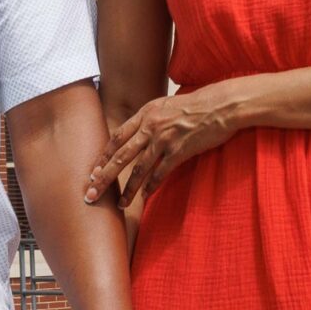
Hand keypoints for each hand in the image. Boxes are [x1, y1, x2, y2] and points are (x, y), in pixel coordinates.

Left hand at [84, 85, 246, 208]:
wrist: (220, 105)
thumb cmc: (195, 105)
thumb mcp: (166, 105)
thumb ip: (150, 118)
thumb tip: (138, 133)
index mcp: (145, 113)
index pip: (117, 137)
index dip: (103, 156)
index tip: (93, 171)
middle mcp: (150, 126)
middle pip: (120, 155)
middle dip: (104, 177)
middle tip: (91, 193)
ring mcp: (164, 139)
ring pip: (139, 168)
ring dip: (128, 189)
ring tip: (119, 204)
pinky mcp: (179, 150)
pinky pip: (161, 172)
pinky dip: (151, 186)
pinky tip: (145, 196)